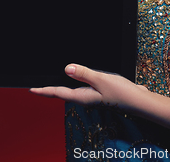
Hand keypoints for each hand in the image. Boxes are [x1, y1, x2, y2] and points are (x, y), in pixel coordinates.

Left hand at [30, 64, 147, 113]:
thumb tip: (66, 69)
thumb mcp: (100, 79)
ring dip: (60, 88)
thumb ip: (83, 74)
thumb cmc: (121, 92)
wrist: (138, 101)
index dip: (44, 90)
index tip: (31, 90)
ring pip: (71, 92)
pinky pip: (81, 88)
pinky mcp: (99, 94)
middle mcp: (85, 98)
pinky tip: (76, 80)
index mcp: (82, 97)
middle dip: (49, 91)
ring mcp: (92, 97)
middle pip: (62, 94)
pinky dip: (74, 84)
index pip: (58, 93)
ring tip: (51, 85)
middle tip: (37, 88)